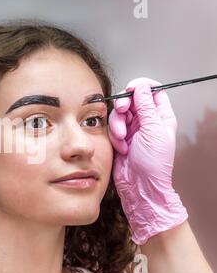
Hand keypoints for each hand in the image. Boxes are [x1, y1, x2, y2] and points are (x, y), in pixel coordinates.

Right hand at [108, 78, 187, 244]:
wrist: (139, 186)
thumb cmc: (153, 164)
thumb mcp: (152, 131)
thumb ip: (146, 106)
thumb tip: (142, 86)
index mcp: (161, 117)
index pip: (153, 91)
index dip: (140, 87)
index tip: (131, 89)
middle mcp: (146, 121)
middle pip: (131, 100)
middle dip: (124, 105)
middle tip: (123, 110)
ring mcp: (132, 130)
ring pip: (118, 114)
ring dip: (118, 125)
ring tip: (122, 139)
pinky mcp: (119, 138)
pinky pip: (111, 128)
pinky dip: (113, 136)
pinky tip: (121, 148)